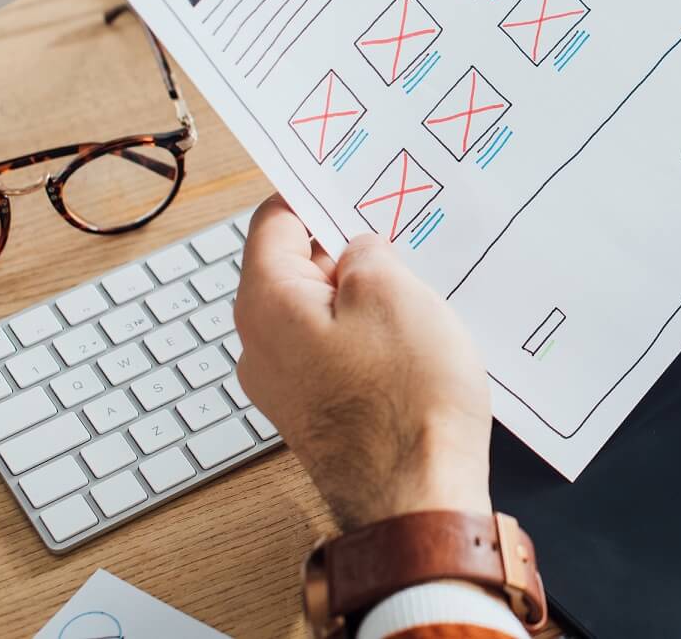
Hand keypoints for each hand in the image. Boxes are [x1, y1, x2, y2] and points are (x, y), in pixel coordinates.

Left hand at [234, 196, 493, 529]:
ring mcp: (287, 387)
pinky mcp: (320, 414)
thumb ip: (366, 254)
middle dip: (344, 247)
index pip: (273, 223)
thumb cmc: (406, 403)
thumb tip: (358, 254)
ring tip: (415, 288)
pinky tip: (412, 339)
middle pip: (293, 268)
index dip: (314, 194)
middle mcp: (261, 347)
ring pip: (319, 313)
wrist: (419, 500)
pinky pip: (335, 353)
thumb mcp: (395, 292)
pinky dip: (369, 335)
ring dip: (362, 295)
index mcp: (267, 305)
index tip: (349, 179)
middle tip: (395, 231)